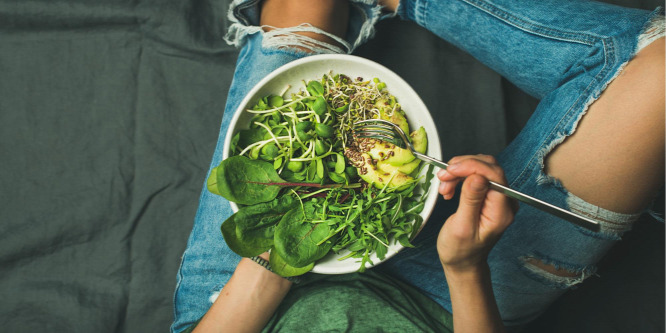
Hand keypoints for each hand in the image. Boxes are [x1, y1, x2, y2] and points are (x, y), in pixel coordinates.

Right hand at [437, 155, 516, 273]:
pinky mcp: (489, 194)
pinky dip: (460, 176)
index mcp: (501, 211)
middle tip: (443, 177)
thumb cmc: (460, 250)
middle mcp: (505, 201)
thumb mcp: (462, 227)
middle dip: (463, 167)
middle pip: (488, 167)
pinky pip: (476, 175)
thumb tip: (478, 176)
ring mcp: (498, 197)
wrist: (462, 261)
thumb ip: (471, 200)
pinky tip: (450, 187)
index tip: (450, 170)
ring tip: (444, 186)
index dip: (471, 166)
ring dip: (459, 171)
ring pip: (481, 168)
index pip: (494, 175)